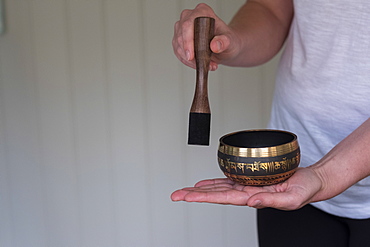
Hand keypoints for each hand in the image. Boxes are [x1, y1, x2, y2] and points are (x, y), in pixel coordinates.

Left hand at [171, 168, 322, 209]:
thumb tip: (250, 202)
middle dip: (195, 194)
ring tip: (186, 189)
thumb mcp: (291, 198)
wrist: (311, 182)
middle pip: (215, 194)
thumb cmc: (305, 191)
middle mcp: (246, 193)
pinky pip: (229, 180)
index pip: (222, 199)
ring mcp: (248, 186)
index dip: (203, 197)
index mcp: (253, 199)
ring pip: (219, 187)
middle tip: (176, 194)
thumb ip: (270, 200)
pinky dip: (215, 181)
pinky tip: (205, 182)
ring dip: (201, 189)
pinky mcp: (251, 178)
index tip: (186, 197)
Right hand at [173, 3, 240, 70]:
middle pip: (181, 37)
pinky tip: (198, 65)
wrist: (226, 47)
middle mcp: (189, 17)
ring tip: (206, 65)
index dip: (187, 41)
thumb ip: (224, 42)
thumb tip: (214, 45)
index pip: (188, 24)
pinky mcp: (179, 40)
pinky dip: (188, 62)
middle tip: (204, 64)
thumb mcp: (230, 41)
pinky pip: (178, 53)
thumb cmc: (228, 41)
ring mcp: (182, 29)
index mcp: (202, 12)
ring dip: (191, 61)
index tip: (191, 56)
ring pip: (178, 47)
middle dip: (190, 55)